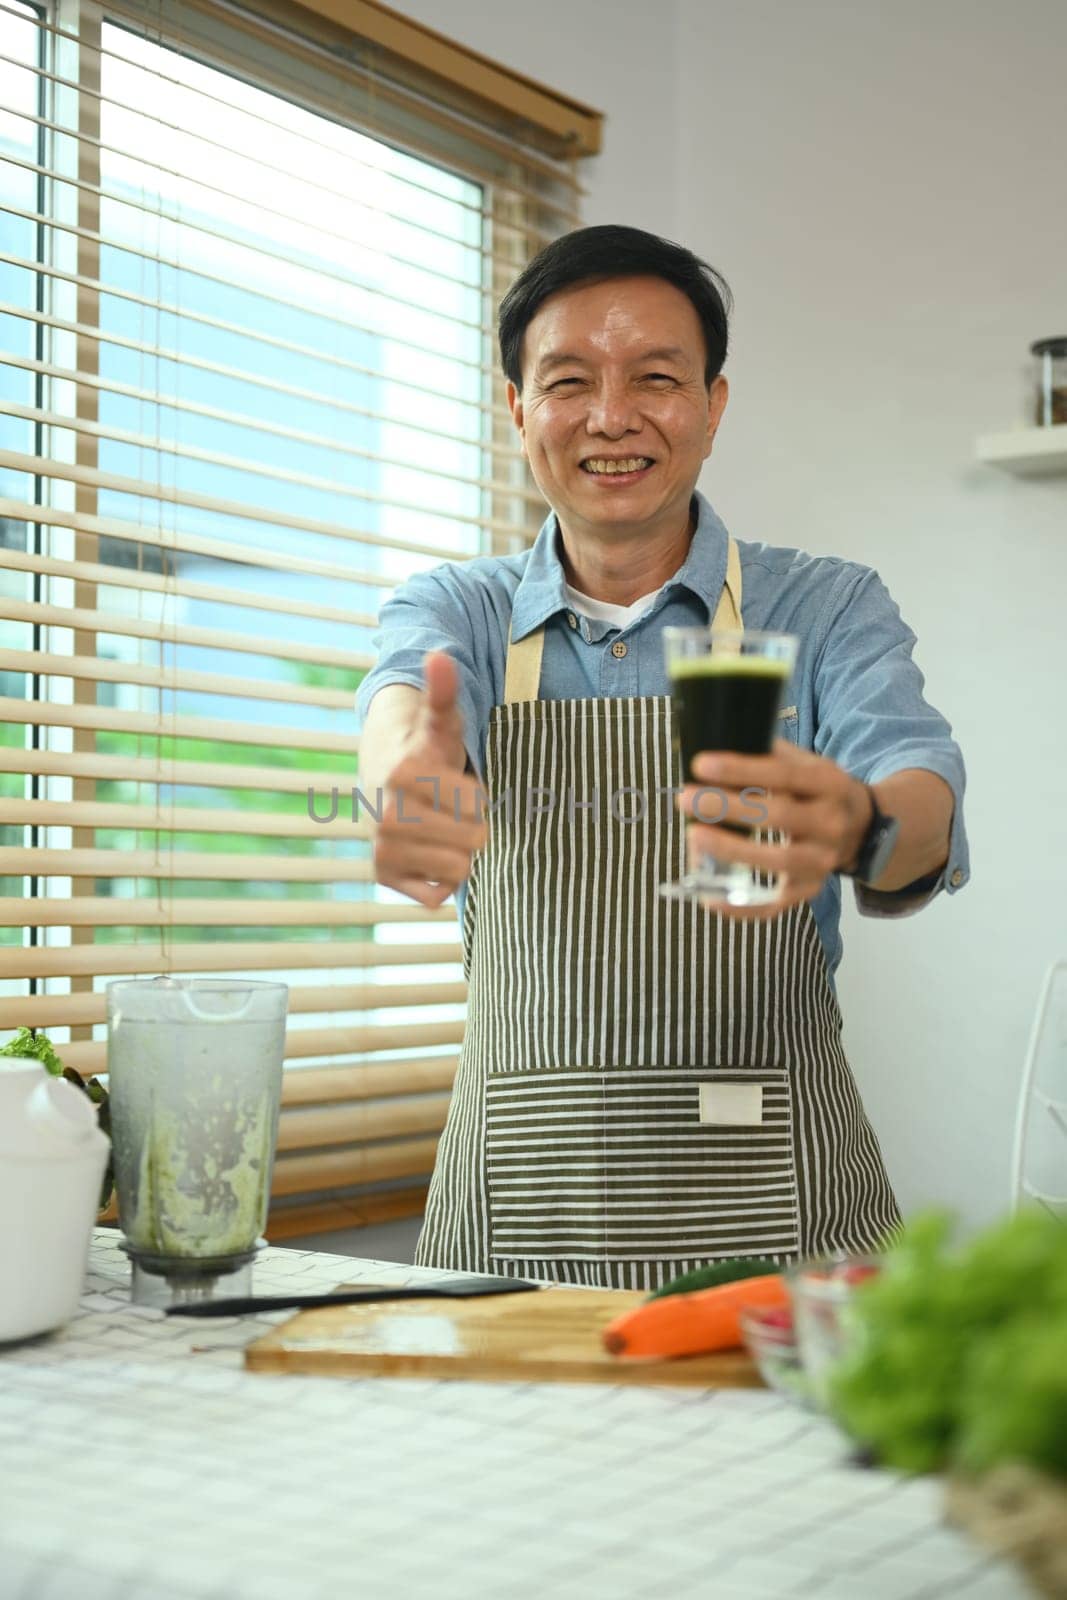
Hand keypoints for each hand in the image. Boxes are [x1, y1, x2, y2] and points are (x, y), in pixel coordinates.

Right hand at [373, 652, 486, 907]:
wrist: (384, 778)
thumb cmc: (425, 750)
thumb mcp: (440, 721)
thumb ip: (443, 691)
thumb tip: (440, 656)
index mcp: (402, 775)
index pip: (476, 807)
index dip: (476, 795)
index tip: (454, 781)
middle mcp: (385, 815)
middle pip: (473, 841)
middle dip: (471, 825)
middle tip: (450, 808)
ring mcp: (381, 849)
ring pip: (458, 869)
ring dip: (458, 851)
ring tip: (439, 828)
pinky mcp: (383, 877)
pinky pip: (438, 894)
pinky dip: (441, 878)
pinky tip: (427, 853)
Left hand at [677, 738, 871, 919]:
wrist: (861, 829)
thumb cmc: (817, 791)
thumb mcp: (807, 764)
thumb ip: (771, 754)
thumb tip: (719, 740)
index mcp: (829, 783)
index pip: (784, 774)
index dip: (741, 769)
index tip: (701, 765)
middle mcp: (831, 823)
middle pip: (779, 816)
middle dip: (728, 807)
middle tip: (686, 798)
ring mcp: (822, 861)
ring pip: (777, 862)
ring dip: (731, 850)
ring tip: (693, 836)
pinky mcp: (808, 890)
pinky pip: (774, 905)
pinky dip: (741, 906)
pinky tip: (708, 897)